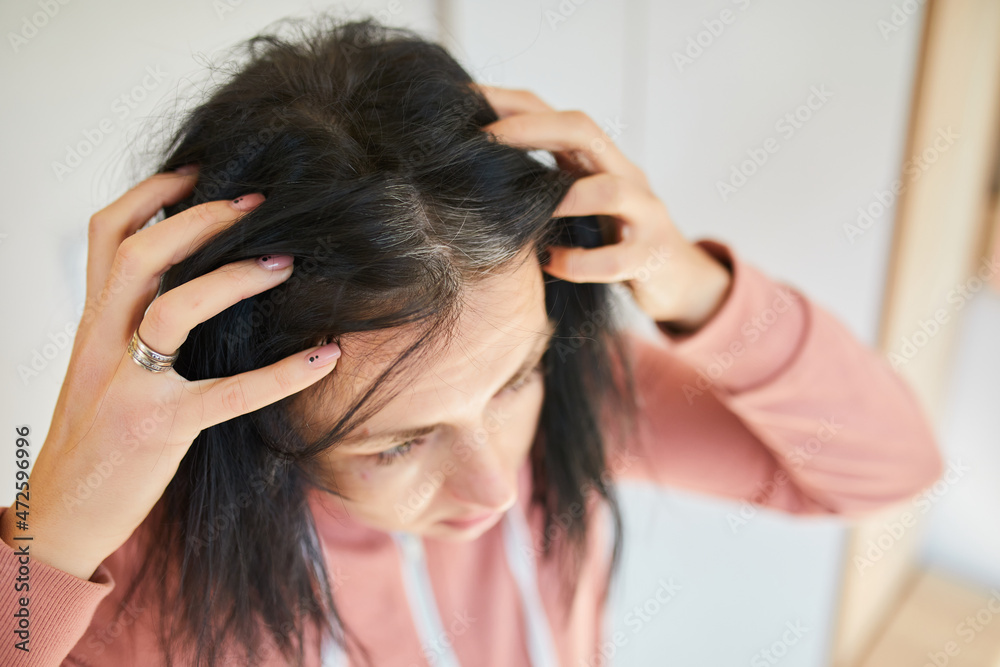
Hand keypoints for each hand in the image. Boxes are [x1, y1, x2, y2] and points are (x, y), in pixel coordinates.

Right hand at [0, 169, 341, 579]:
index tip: (198, 172)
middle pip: (138, 256)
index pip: (107, 236)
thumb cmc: (94, 438)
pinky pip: (230, 394)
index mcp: (92, 324)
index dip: (150, 194)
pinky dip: (283, 373)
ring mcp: (128, 386)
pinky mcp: (160, 428)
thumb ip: (128, 326)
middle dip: (198, 219)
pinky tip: (326, 356)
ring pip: (173, 309)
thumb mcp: (98, 369)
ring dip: (233, 278)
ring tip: (286, 263)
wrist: (63, 514)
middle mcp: (102, 344)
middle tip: (255, 204)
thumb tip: (181, 286)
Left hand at [475, 85, 732, 332]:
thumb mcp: (584, 200)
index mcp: (604, 161)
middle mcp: (626, 176)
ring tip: (526, 209)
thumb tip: (483, 167)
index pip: (561, 117)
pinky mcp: (652, 257)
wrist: (677, 276)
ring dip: (565, 197)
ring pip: (612, 191)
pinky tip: (550, 263)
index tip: (469, 105)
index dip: (516, 106)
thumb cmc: (616, 235)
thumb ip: (548, 180)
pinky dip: (578, 262)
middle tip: (487, 143)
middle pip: (585, 132)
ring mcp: (645, 215)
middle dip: (532, 130)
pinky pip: (615, 260)